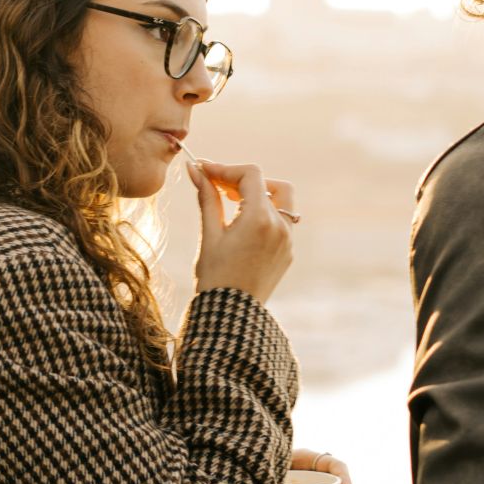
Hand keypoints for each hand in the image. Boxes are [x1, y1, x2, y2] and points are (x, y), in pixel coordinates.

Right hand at [190, 160, 294, 302]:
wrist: (231, 315)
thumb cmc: (215, 276)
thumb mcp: (209, 234)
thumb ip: (207, 197)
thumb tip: (195, 169)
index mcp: (260, 218)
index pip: (250, 175)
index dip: (226, 169)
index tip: (206, 172)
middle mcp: (281, 226)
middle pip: (270, 184)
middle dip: (245, 181)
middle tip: (221, 189)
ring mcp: (288, 240)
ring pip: (281, 201)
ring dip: (259, 196)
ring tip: (233, 206)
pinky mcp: (287, 252)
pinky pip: (282, 222)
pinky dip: (265, 215)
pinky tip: (243, 227)